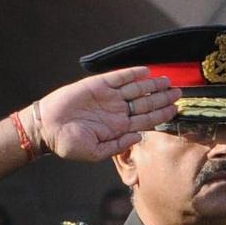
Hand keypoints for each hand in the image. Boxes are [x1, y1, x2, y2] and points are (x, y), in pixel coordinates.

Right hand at [28, 70, 176, 163]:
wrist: (46, 129)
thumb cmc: (69, 144)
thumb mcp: (97, 152)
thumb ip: (119, 146)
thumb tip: (139, 137)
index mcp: (120, 127)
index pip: (147, 119)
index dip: (162, 113)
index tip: (176, 108)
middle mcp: (117, 111)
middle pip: (146, 103)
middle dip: (163, 97)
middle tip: (179, 92)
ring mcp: (108, 97)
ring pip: (136, 89)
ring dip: (152, 85)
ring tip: (168, 81)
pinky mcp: (96, 86)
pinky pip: (118, 78)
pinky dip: (132, 74)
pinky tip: (146, 71)